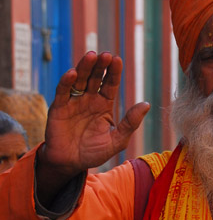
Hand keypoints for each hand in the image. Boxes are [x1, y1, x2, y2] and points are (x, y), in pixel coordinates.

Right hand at [37, 52, 149, 196]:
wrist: (70, 164)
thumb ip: (130, 123)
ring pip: (79, 80)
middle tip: (106, 54)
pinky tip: (72, 73)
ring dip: (85, 67)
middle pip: (95, 77)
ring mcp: (73, 102)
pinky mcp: (58, 107)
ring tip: (91, 56)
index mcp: (103, 104)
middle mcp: (89, 99)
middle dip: (100, 66)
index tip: (118, 60)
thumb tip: (146, 104)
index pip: (110, 84)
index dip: (113, 72)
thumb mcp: (116, 140)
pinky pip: (62, 92)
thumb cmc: (93, 153)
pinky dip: (66, 82)